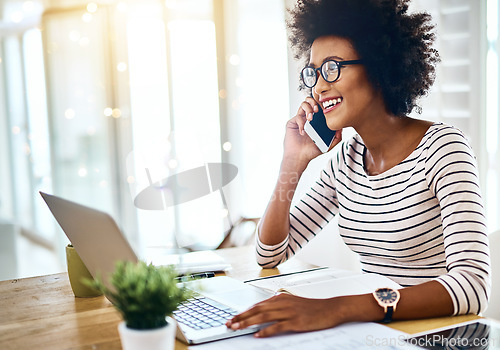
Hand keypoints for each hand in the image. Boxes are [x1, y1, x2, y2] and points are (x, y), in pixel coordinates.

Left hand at [225, 293, 343, 337]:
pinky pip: (277, 326)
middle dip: (241, 317)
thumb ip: (279, 304)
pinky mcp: (296, 322)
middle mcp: (282, 303)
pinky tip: (258, 334)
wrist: (331, 308)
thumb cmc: (313, 307)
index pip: (257, 305)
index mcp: (280, 298)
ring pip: (263, 316)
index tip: (233, 317)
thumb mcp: (293, 302)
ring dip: (248, 322)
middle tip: (229, 323)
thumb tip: (265, 307)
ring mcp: (289, 312)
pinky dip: (266, 330)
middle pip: (257, 310)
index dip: (244, 312)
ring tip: (237, 328)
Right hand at [283, 97, 342, 166]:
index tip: (325, 108)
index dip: (322, 104)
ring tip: (310, 119)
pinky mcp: (292, 123)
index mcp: (316, 120)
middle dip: (313, 102)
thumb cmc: (311, 151)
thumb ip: (336, 138)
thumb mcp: (327, 146)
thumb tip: (341, 128)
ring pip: (303, 105)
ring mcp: (300, 119)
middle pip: (310, 101)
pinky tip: (303, 132)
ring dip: (308, 109)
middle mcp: (308, 118)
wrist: (299, 157)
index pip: (319, 106)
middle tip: (317, 110)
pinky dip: (301, 123)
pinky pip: (297, 117)